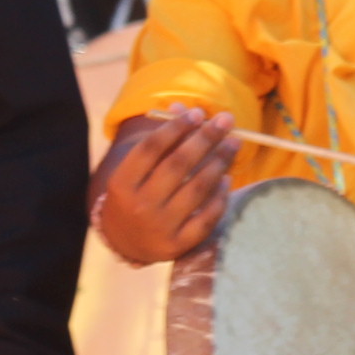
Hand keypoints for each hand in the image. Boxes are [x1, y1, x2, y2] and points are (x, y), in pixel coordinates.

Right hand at [92, 106, 238, 264]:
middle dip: (206, 139)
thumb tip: (188, 110)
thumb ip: (161, 140)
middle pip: (177, 165)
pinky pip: (206, 218)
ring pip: (197, 189)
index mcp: (122, 183)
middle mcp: (139, 206)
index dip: (176, 128)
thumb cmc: (135, 194)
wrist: (125, 241)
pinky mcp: (178, 245)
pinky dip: (220, 197)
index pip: (151, 148)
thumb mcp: (136, 169)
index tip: (198, 113)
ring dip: (219, 162)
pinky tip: (227, 178)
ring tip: (233, 144)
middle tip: (227, 121)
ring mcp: (160, 227)